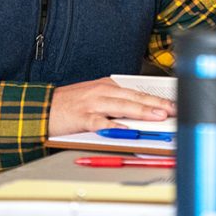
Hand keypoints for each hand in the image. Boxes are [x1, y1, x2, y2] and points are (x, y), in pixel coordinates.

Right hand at [48, 77, 175, 136]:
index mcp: (107, 86)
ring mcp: (92, 104)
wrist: (41, 107)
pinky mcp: (82, 118)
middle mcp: (102, 92)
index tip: (174, 104)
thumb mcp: (94, 96)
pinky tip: (126, 130)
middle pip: (134, 97)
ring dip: (142, 111)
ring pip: (122, 107)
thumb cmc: (69, 104)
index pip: (137, 92)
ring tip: (158, 116)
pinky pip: (101, 123)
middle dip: (156, 103)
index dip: (157, 98)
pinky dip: (114, 126)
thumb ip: (116, 102)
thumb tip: (141, 111)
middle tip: (174, 109)